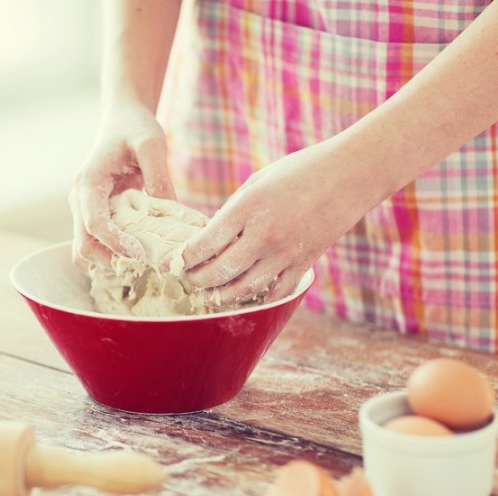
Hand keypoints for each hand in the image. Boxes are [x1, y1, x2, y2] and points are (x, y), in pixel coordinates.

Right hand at [69, 106, 175, 268]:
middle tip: (144, 264)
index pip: (94, 223)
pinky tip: (136, 253)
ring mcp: (82, 210)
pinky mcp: (92, 216)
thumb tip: (169, 211)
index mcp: (88, 182)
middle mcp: (79, 200)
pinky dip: (110, 256)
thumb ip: (158, 175)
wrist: (121, 120)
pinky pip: (94, 245)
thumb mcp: (152, 143)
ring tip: (141, 261)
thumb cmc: (135, 128)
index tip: (140, 254)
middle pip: (83, 246)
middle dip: (110, 260)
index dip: (115, 243)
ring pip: (84, 251)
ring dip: (108, 262)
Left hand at [178, 140, 379, 301]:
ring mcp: (285, 253)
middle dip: (196, 280)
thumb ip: (232, 212)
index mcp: (247, 207)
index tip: (168, 264)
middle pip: (219, 271)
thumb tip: (209, 239)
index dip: (182, 258)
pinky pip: (274, 293)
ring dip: (219, 296)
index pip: (204, 243)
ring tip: (206, 295)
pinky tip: (241, 298)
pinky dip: (255, 299)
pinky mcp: (304, 264)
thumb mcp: (256, 182)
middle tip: (186, 279)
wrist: (351, 174)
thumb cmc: (299, 171)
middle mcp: (264, 234)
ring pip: (243, 289)